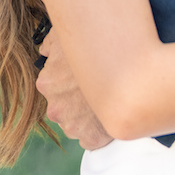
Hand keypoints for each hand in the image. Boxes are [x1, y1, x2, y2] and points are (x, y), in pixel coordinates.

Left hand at [36, 30, 112, 149]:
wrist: (129, 72)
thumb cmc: (98, 49)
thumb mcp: (68, 36)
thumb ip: (50, 45)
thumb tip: (45, 51)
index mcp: (47, 84)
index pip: (51, 84)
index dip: (66, 78)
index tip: (79, 75)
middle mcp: (56, 108)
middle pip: (62, 105)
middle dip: (74, 99)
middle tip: (91, 88)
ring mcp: (73, 125)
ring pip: (75, 122)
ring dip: (85, 115)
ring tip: (102, 99)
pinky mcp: (91, 138)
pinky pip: (89, 137)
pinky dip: (96, 130)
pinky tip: (105, 115)